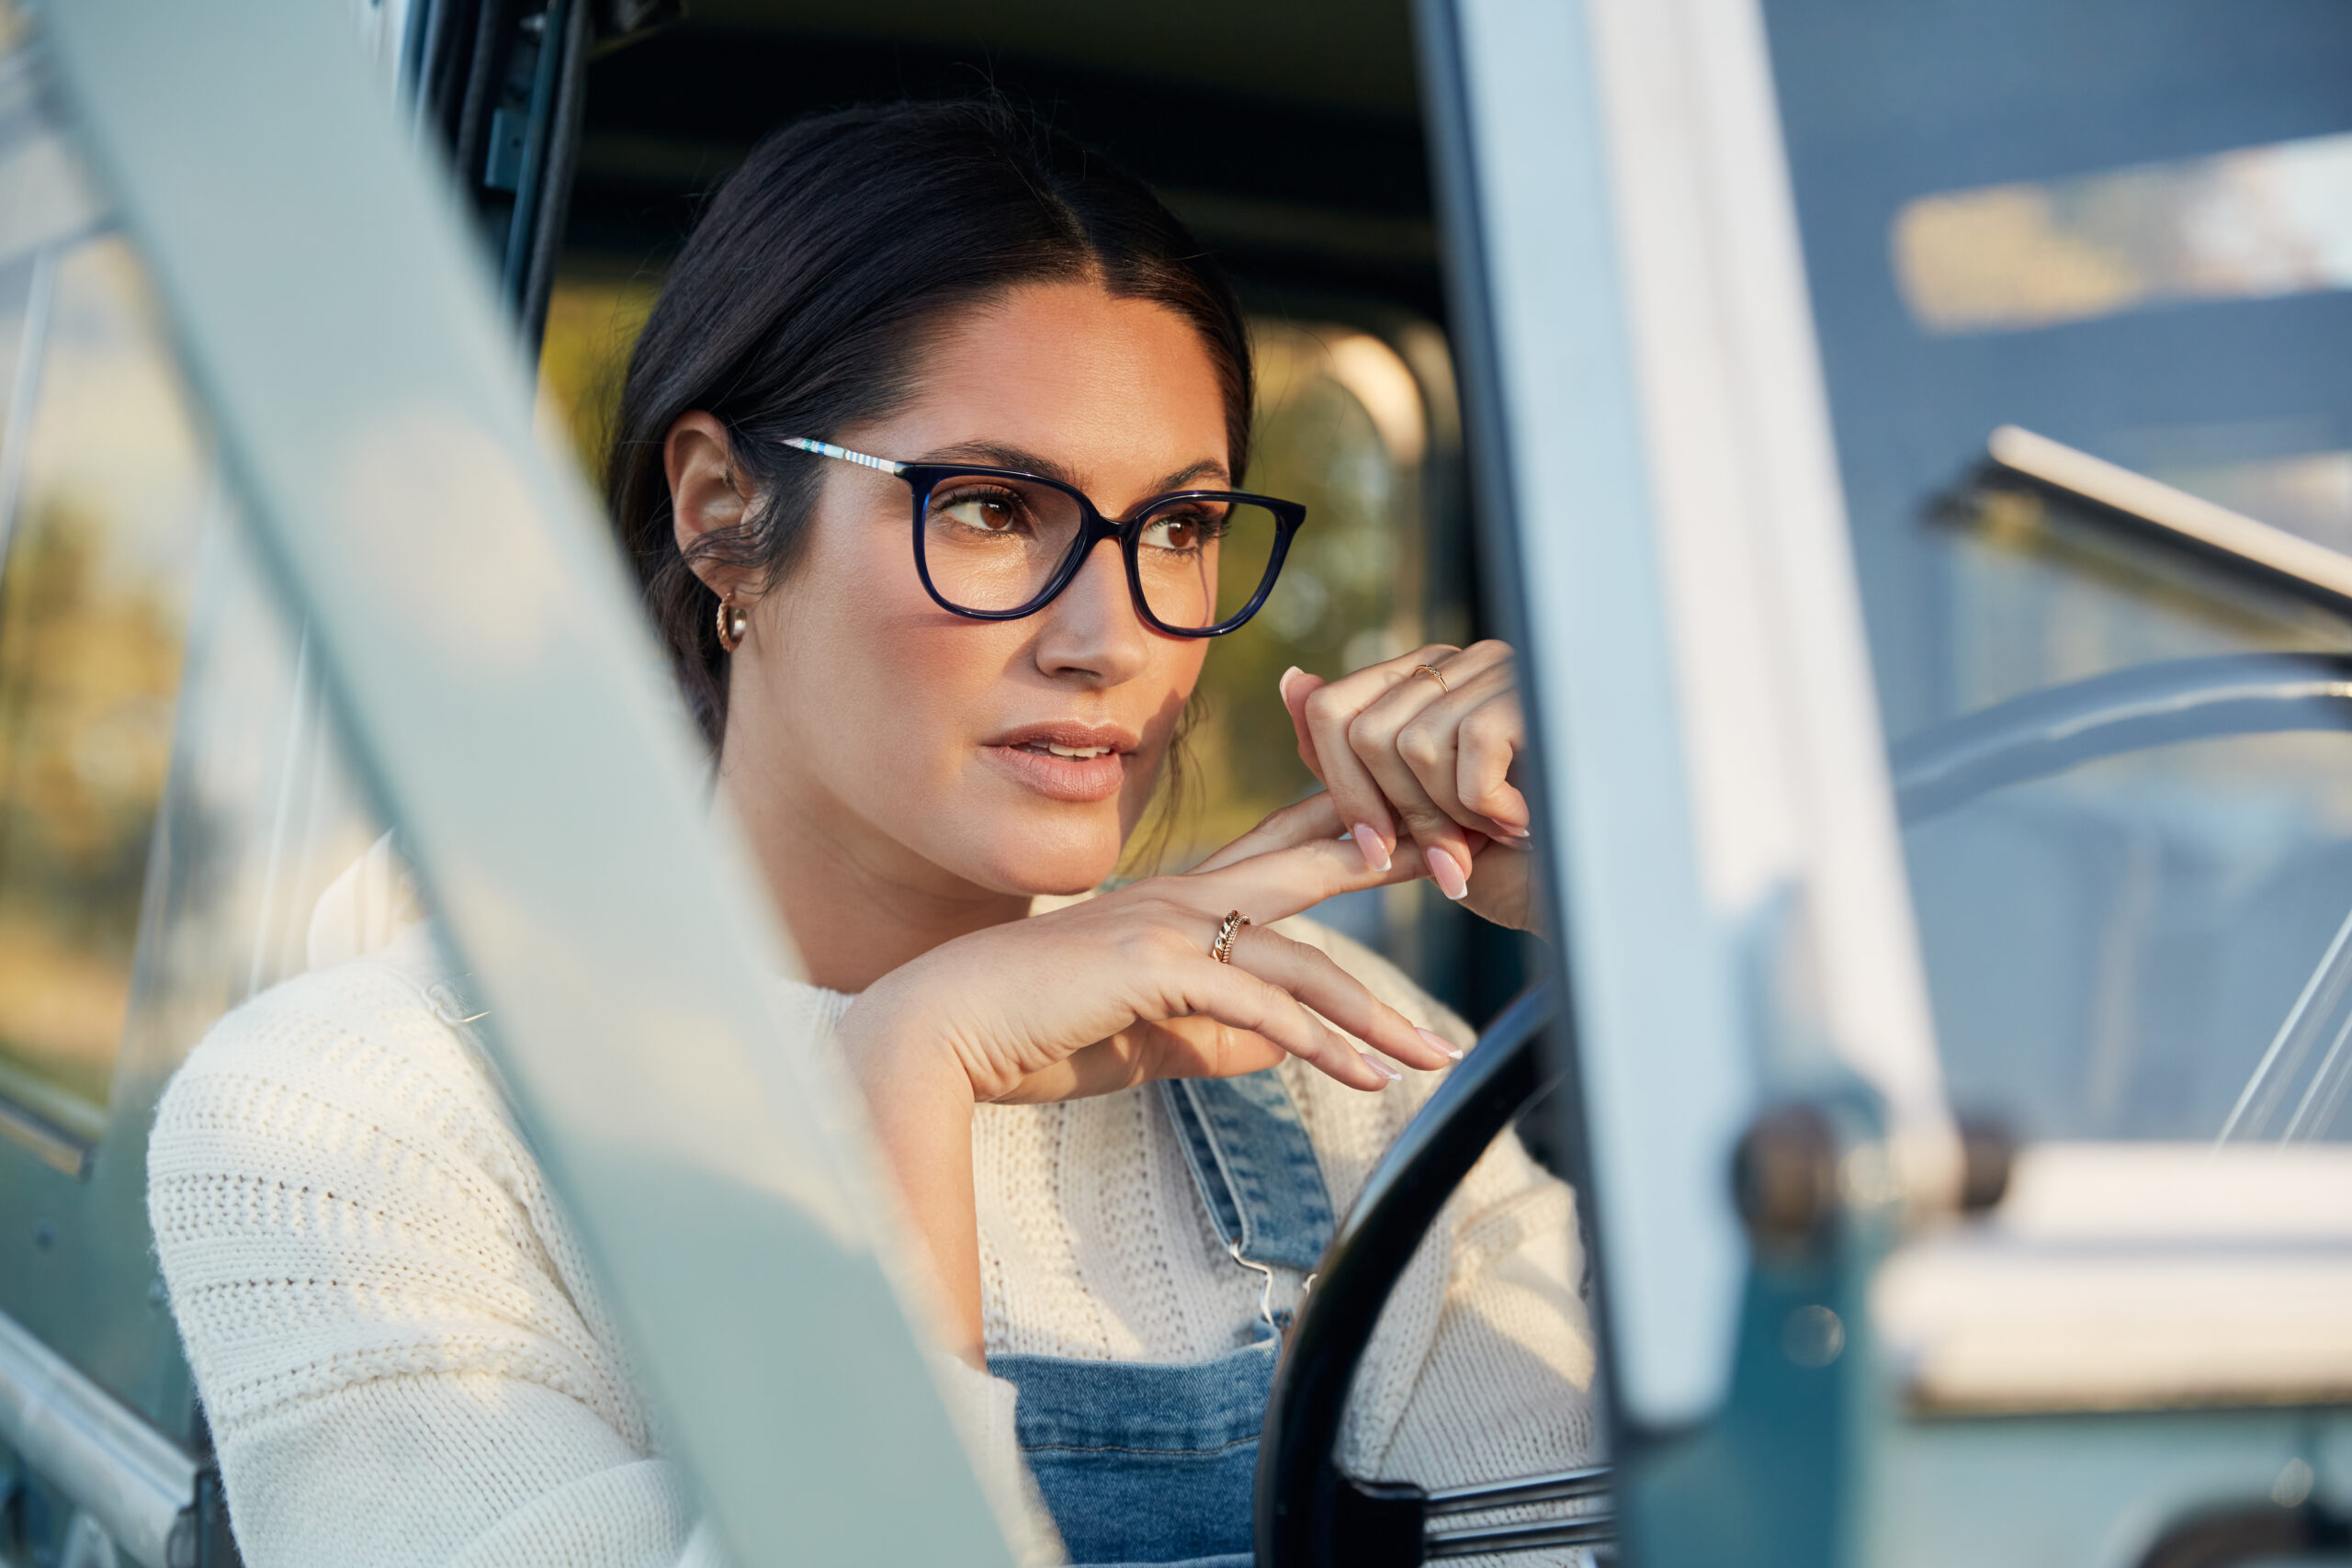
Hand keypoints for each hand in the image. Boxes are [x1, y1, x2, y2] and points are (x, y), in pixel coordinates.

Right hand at [834, 794, 1462, 1358]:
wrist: (938, 1034)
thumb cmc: (1026, 1035)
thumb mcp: (1142, 1037)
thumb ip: (1212, 1034)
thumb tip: (1278, 1049)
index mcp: (1175, 900)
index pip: (1278, 853)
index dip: (1345, 835)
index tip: (1412, 836)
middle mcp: (1179, 894)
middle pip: (1311, 865)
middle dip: (1393, 862)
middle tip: (1469, 860)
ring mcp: (1166, 922)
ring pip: (1300, 956)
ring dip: (1374, 1011)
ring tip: (1433, 1053)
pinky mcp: (1152, 966)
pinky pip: (1258, 1002)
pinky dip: (1319, 1041)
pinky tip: (1366, 1073)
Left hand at [1279, 640, 1537, 931]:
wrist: (1607, 893)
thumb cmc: (1518, 857)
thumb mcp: (1420, 815)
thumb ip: (1352, 759)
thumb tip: (1292, 681)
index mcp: (1431, 681)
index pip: (1332, 709)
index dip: (1342, 789)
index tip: (1375, 852)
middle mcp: (1464, 661)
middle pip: (1361, 730)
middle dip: (1398, 813)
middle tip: (1450, 856)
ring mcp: (1503, 669)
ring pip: (1409, 745)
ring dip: (1450, 816)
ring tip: (1498, 833)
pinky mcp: (1535, 693)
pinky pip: (1463, 752)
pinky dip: (1488, 808)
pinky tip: (1526, 821)